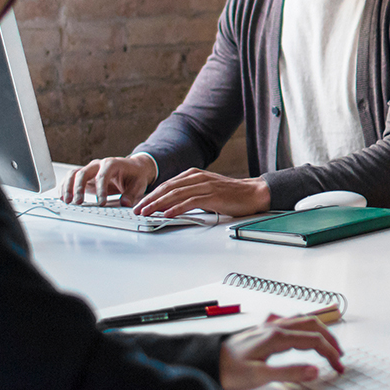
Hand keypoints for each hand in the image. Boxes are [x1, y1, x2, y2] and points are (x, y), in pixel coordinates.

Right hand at [60, 155, 155, 206]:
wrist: (133, 168)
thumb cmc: (136, 175)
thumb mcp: (139, 184)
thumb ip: (132, 194)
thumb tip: (125, 203)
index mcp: (112, 164)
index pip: (103, 175)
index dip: (101, 189)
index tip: (101, 203)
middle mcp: (98, 165)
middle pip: (83, 172)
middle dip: (78, 188)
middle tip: (78, 202)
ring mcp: (90, 170)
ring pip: (73, 174)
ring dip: (68, 187)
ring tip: (67, 201)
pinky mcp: (85, 176)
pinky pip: (71, 178)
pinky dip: (65, 187)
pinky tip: (63, 198)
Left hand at [134, 168, 270, 217]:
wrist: (253, 193)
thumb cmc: (230, 194)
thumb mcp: (205, 190)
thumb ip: (189, 193)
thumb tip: (171, 204)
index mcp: (193, 175)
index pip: (166, 185)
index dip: (151, 195)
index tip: (140, 204)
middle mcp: (196, 177)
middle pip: (167, 188)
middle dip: (150, 199)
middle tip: (137, 209)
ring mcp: (204, 185)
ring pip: (175, 194)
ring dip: (158, 204)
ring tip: (147, 212)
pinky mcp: (212, 195)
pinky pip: (190, 202)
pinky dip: (176, 208)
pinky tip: (167, 214)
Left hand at [219, 314, 345, 389]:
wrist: (208, 363)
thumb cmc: (230, 371)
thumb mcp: (260, 376)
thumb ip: (289, 372)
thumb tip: (316, 370)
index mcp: (277, 337)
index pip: (314, 341)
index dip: (330, 354)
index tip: (339, 368)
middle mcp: (274, 328)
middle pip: (311, 324)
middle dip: (330, 338)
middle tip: (340, 356)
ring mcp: (268, 327)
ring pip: (301, 320)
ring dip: (319, 330)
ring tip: (328, 345)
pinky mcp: (262, 331)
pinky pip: (290, 322)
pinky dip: (305, 327)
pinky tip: (302, 336)